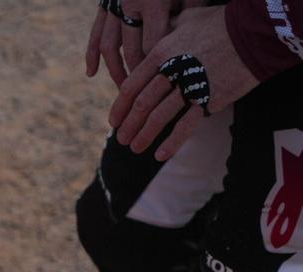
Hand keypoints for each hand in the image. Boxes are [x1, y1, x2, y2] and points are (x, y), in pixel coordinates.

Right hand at [86, 0, 203, 85]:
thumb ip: (192, 11)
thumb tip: (189, 43)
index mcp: (152, 2)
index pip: (154, 44)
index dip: (159, 67)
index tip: (165, 87)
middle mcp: (128, 6)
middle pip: (132, 50)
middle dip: (138, 76)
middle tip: (145, 98)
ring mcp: (114, 7)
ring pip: (110, 47)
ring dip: (115, 71)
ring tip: (122, 90)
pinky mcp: (104, 6)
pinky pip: (96, 34)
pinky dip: (92, 54)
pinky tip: (91, 73)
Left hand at [109, 6, 256, 160]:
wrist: (255, 33)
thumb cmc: (221, 23)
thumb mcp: (188, 18)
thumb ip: (168, 28)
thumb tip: (157, 30)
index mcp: (161, 54)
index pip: (132, 86)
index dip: (120, 106)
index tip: (114, 121)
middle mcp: (171, 72)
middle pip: (142, 104)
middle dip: (129, 125)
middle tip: (121, 139)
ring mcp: (189, 87)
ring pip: (159, 117)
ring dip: (144, 135)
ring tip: (135, 148)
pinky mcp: (209, 99)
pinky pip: (186, 125)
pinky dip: (172, 142)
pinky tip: (160, 155)